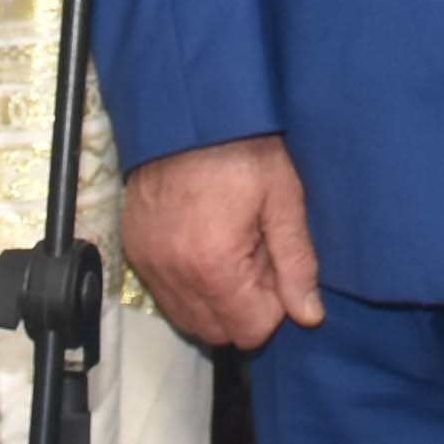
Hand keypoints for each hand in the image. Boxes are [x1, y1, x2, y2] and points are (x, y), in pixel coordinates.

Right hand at [125, 136, 327, 351]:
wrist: (188, 111)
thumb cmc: (244, 149)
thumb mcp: (283, 200)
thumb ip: (297, 264)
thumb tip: (309, 316)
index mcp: (214, 266)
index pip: (250, 331)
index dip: (273, 306)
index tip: (275, 266)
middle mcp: (174, 274)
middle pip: (216, 332)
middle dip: (243, 307)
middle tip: (255, 257)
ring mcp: (148, 263)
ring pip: (187, 318)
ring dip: (214, 300)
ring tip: (230, 249)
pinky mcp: (133, 249)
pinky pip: (163, 293)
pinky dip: (187, 284)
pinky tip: (203, 243)